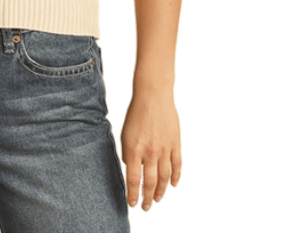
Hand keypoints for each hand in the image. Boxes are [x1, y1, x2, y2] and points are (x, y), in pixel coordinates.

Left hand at [120, 90, 182, 211]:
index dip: (133, 195)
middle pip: (149, 183)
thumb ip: (129, 153)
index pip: (133, 180)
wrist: (153, 95)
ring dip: (161, 192)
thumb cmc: (136, 113)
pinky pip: (177, 166)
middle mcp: (150, 152)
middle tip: (146, 208)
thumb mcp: (125, 134)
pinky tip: (173, 185)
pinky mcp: (175, 144)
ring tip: (157, 200)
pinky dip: (176, 178)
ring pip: (164, 178)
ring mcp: (164, 149)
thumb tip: (133, 171)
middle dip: (147, 198)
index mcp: (134, 149)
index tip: (133, 204)